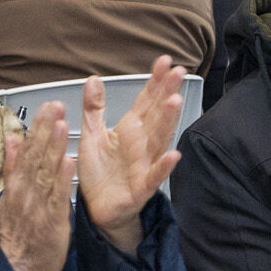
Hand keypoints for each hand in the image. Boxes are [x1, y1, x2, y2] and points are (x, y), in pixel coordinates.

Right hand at [0, 102, 75, 270]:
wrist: (19, 267)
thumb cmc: (19, 231)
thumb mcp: (10, 194)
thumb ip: (13, 165)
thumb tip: (12, 137)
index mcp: (18, 183)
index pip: (28, 149)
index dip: (38, 127)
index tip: (48, 106)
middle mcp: (25, 190)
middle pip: (36, 155)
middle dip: (46, 129)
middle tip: (56, 105)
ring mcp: (37, 205)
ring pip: (46, 172)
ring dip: (53, 148)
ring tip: (62, 125)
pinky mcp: (51, 220)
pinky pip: (57, 197)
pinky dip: (62, 179)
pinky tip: (68, 162)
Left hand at [76, 58, 183, 251]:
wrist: (98, 209)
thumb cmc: (100, 174)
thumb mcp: (92, 136)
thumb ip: (94, 108)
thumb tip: (94, 79)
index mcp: (131, 130)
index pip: (147, 101)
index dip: (155, 82)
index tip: (165, 61)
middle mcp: (142, 144)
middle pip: (157, 115)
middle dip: (167, 93)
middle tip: (179, 71)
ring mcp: (145, 164)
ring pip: (159, 140)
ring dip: (168, 121)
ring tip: (176, 101)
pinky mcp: (141, 187)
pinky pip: (154, 175)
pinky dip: (163, 166)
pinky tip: (173, 155)